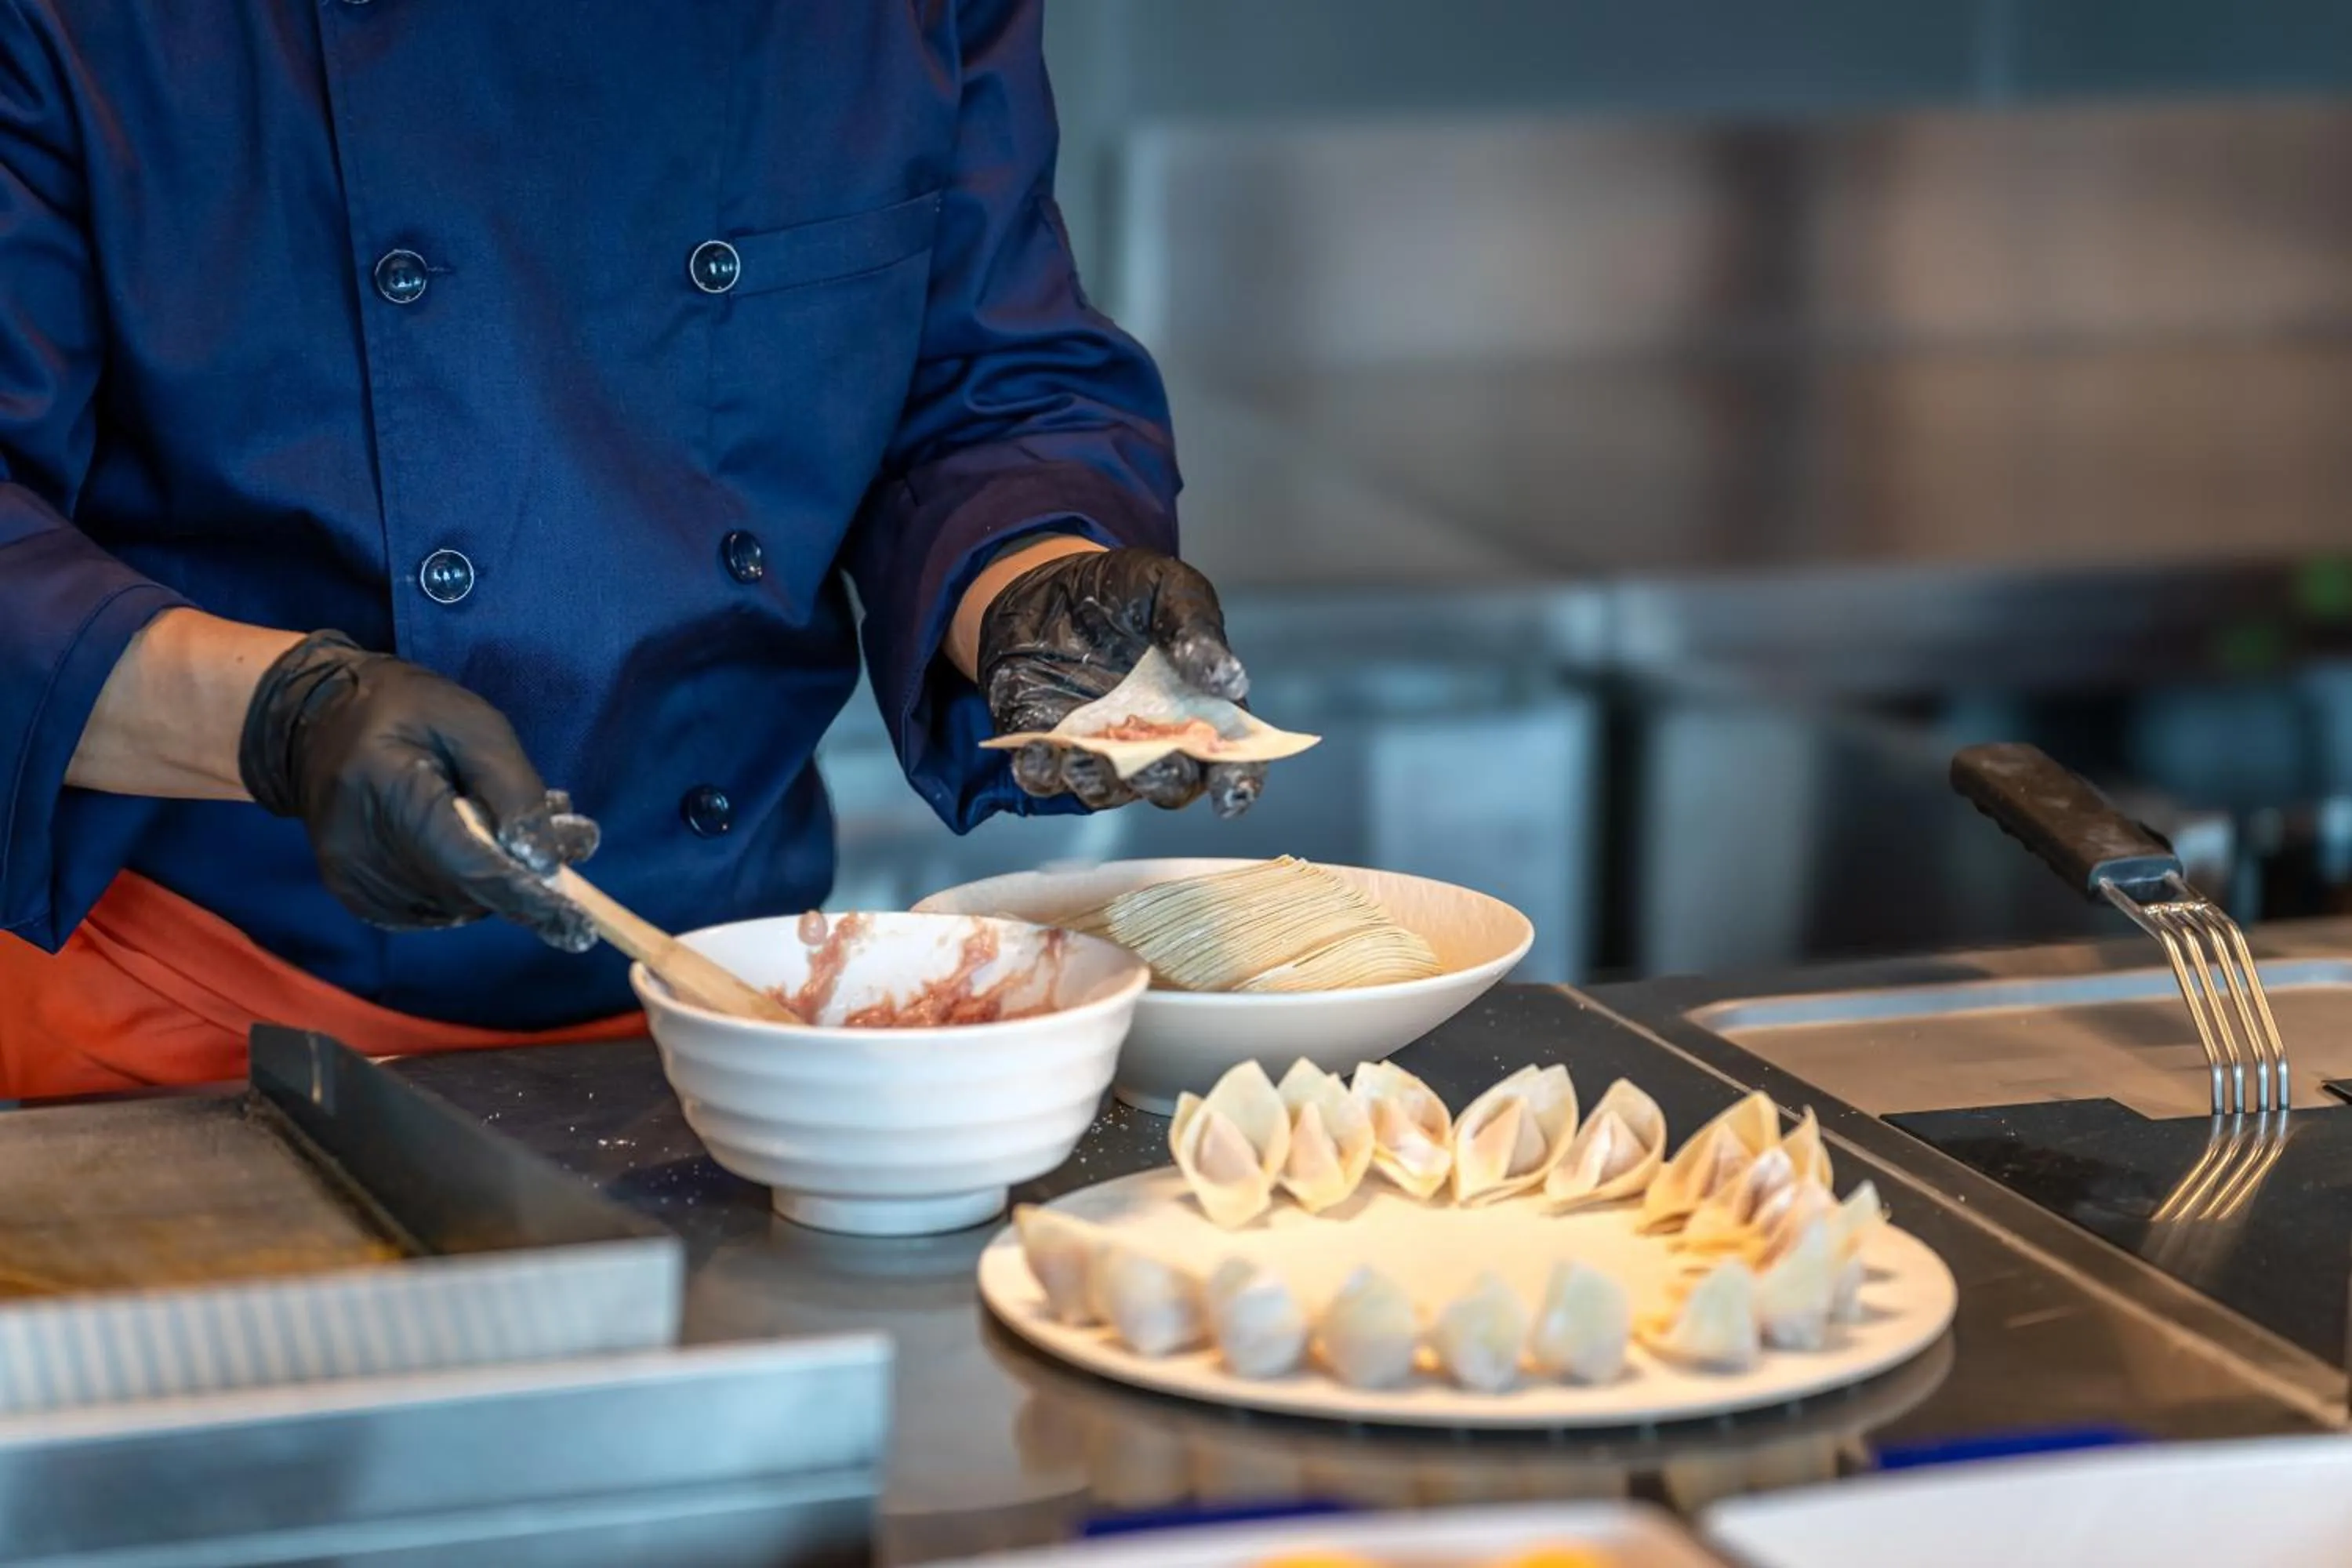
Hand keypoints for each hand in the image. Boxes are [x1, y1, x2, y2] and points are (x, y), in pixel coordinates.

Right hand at [237, 631, 600, 949]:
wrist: (318, 723)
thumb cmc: (408, 712)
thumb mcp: (475, 726)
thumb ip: (514, 790)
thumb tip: (546, 862)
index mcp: (387, 789)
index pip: (467, 866)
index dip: (526, 898)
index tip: (578, 926)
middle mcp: (358, 846)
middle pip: (464, 893)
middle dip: (520, 881)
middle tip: (564, 839)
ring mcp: (349, 875)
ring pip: (452, 908)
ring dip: (493, 883)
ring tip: (508, 831)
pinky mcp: (350, 892)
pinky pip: (428, 911)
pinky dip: (461, 890)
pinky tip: (466, 848)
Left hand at [977, 547, 1262, 817]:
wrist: (1053, 579)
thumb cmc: (1128, 590)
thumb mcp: (1171, 591)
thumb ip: (1198, 634)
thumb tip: (1232, 682)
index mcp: (1200, 711)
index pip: (1228, 760)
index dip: (1236, 784)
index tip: (1230, 799)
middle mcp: (1154, 741)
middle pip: (1169, 785)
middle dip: (1162, 781)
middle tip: (1155, 766)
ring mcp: (1100, 750)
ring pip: (1105, 789)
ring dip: (1096, 782)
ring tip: (1083, 760)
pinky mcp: (1047, 744)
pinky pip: (1043, 774)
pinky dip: (1039, 772)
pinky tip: (1035, 755)